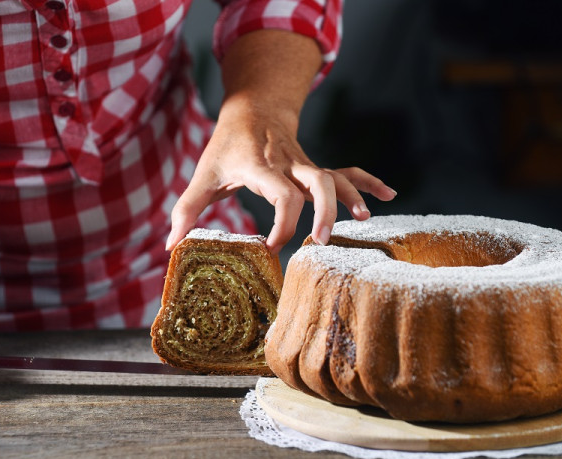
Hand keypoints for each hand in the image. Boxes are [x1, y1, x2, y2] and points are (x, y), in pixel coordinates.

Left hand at [166, 97, 395, 252]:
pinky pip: (346, 173)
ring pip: (335, 177)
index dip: (282, 223)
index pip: (280, 194)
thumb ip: (186, 210)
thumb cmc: (226, 147)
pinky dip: (368, 182)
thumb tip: (171, 247)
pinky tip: (389, 193)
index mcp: (260, 167)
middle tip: (323, 240)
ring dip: (351, 197)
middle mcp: (288, 164)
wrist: (253, 108)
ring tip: (363, 220)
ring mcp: (305, 164)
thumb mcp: (203, 175)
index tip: (271, 247)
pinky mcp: (315, 168)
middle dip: (325, 211)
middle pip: (317, 182)